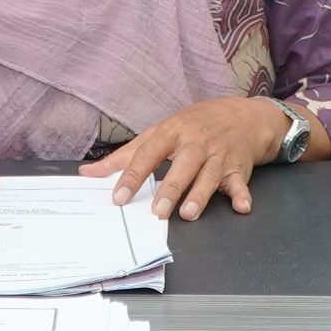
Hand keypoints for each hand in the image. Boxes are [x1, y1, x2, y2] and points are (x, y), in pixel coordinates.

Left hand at [77, 96, 285, 220]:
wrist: (241, 116)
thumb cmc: (192, 126)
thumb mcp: (158, 133)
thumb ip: (125, 156)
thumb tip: (88, 173)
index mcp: (172, 132)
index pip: (149, 154)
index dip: (133, 175)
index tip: (119, 196)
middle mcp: (196, 143)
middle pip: (183, 165)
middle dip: (170, 188)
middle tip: (157, 212)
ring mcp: (219, 155)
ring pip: (209, 175)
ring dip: (200, 194)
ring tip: (188, 214)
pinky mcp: (238, 167)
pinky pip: (240, 182)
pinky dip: (242, 194)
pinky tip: (242, 206)